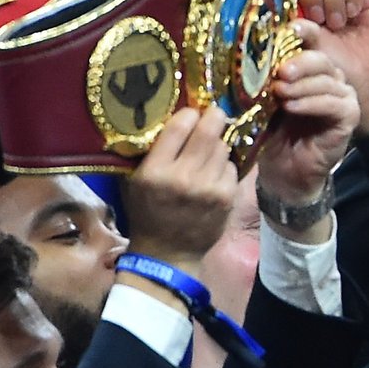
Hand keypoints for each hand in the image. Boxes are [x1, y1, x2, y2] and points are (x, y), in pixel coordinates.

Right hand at [122, 106, 239, 272]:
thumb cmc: (147, 214)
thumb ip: (152, 151)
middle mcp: (184, 177)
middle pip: (208, 132)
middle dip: (214, 117)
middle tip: (215, 113)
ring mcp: (209, 189)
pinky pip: (232, 168)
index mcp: (155, 171)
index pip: (179, 126)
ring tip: (209, 150)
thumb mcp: (136, 180)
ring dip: (218, 144)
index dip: (189, 114)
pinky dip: (225, 166)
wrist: (168, 254)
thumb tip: (176, 118)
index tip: (191, 113)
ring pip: (223, 148)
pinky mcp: (226, 198)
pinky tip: (214, 173)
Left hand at [254, 36, 357, 211]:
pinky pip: (333, 104)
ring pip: (327, 80)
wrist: (285, 170)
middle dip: (299, 63)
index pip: (311, 42)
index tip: (289, 29)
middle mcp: (330, 79)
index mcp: (310, 69)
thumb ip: (266, 78)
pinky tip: (292, 107)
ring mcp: (342, 97)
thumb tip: (250, 55)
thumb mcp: (265, 100)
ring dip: (302, 85)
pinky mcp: (348, 116)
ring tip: (280, 92)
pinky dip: (311, 103)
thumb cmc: (273, 132)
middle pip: (320, 59)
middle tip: (280, 72)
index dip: (304, 31)